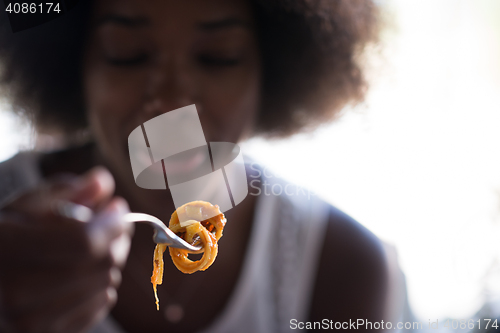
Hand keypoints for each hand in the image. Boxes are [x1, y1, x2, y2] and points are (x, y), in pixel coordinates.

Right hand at [0, 167, 132, 332]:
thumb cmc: (1, 241)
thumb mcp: (21, 208)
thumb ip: (63, 192)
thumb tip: (103, 181)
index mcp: (7, 250)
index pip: (84, 241)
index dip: (111, 223)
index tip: (118, 207)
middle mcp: (16, 292)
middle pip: (101, 263)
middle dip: (116, 239)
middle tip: (114, 224)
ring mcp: (30, 322)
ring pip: (106, 285)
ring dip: (108, 262)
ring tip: (91, 250)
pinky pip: (99, 307)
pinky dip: (100, 286)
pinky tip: (82, 274)